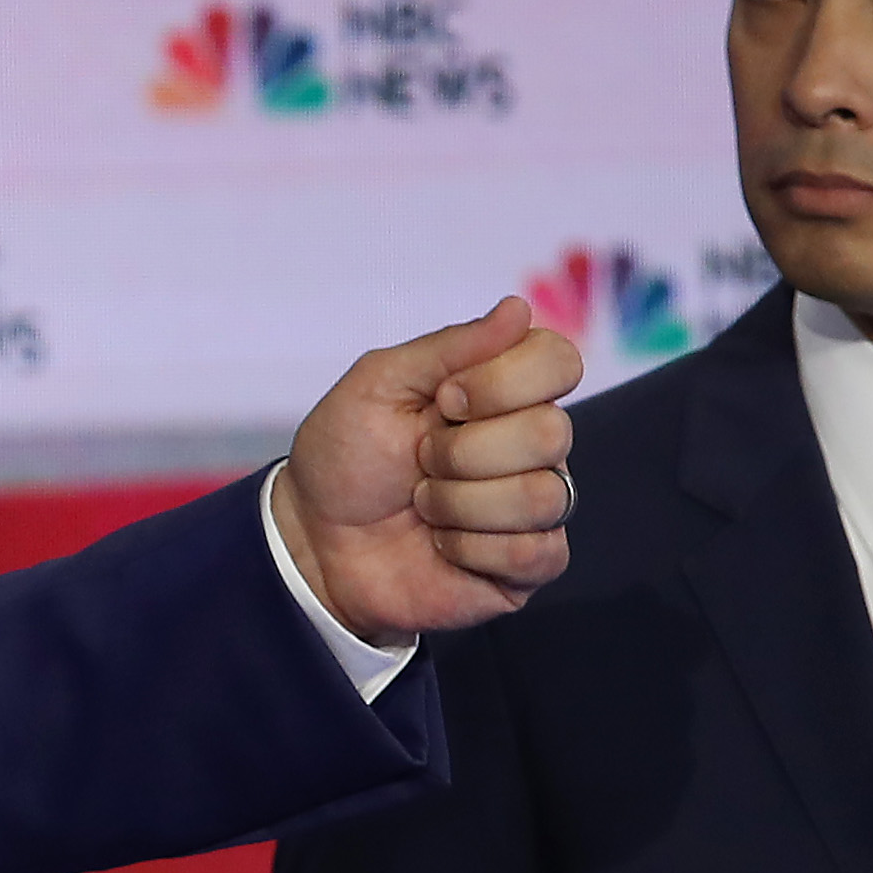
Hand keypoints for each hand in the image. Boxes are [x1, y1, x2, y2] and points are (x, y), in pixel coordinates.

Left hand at [278, 295, 581, 645]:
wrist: (314, 538)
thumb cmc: (345, 456)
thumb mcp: (379, 383)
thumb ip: (449, 346)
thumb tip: (519, 308)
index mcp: (504, 391)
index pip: (558, 361)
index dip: (501, 382)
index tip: (443, 400)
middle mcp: (531, 444)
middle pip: (552, 432)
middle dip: (463, 452)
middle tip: (420, 462)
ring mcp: (535, 505)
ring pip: (543, 496)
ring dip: (459, 504)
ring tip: (423, 506)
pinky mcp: (528, 564)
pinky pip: (536, 552)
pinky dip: (471, 549)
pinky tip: (442, 546)